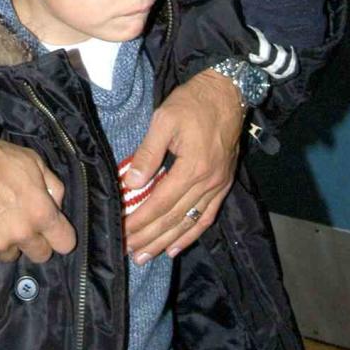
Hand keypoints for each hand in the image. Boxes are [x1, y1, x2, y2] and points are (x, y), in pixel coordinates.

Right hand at [0, 140, 75, 264]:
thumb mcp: (32, 161)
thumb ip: (52, 186)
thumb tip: (57, 204)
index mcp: (41, 213)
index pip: (65, 243)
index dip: (59, 236)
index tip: (52, 232)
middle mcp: (23, 234)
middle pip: (40, 255)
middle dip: (34, 242)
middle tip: (21, 225)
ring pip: (10, 254)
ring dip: (6, 241)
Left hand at [122, 70, 244, 261]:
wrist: (227, 93)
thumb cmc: (192, 102)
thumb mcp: (164, 119)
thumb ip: (148, 152)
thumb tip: (132, 183)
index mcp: (193, 168)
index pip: (160, 203)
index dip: (140, 222)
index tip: (122, 234)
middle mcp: (208, 183)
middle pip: (174, 218)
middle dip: (149, 238)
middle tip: (129, 253)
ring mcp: (218, 186)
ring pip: (189, 222)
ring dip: (167, 242)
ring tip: (146, 257)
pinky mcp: (223, 184)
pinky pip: (207, 216)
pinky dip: (191, 234)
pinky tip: (176, 246)